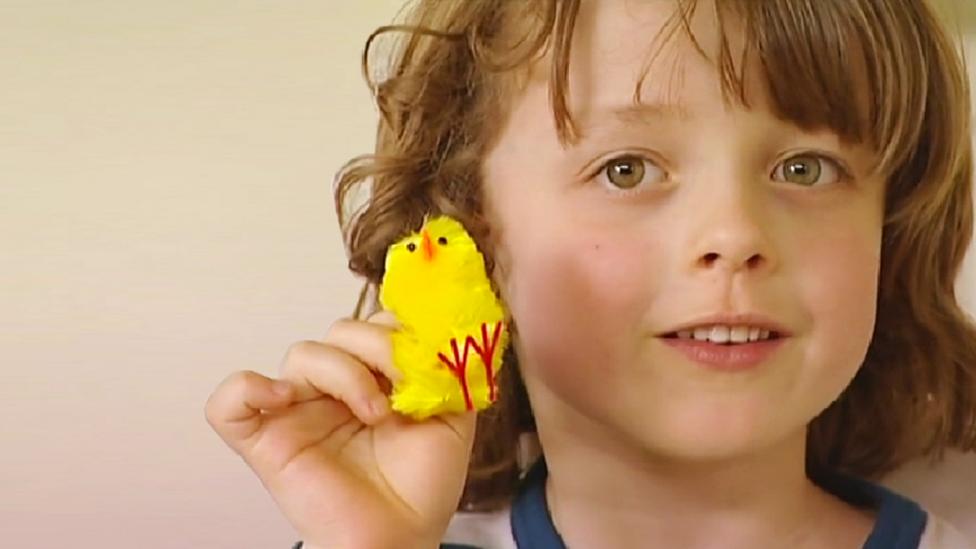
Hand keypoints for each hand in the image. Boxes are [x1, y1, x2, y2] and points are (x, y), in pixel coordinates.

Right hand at [205, 312, 476, 548]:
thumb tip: (430, 332)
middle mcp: (331, 388)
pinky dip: (247, 389)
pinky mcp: (265, 442)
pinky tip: (285, 400)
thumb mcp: (453, 415)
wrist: (403, 536)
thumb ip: (446, 368)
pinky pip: (228, 404)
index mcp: (372, 376)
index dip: (397, 331)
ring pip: (302, 354)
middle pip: (339, 331)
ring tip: (374, 413)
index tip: (422, 361)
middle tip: (399, 391)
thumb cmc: (422, 484)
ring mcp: (295, 411)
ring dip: (344, 374)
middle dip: (376, 349)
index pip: (372, 323)